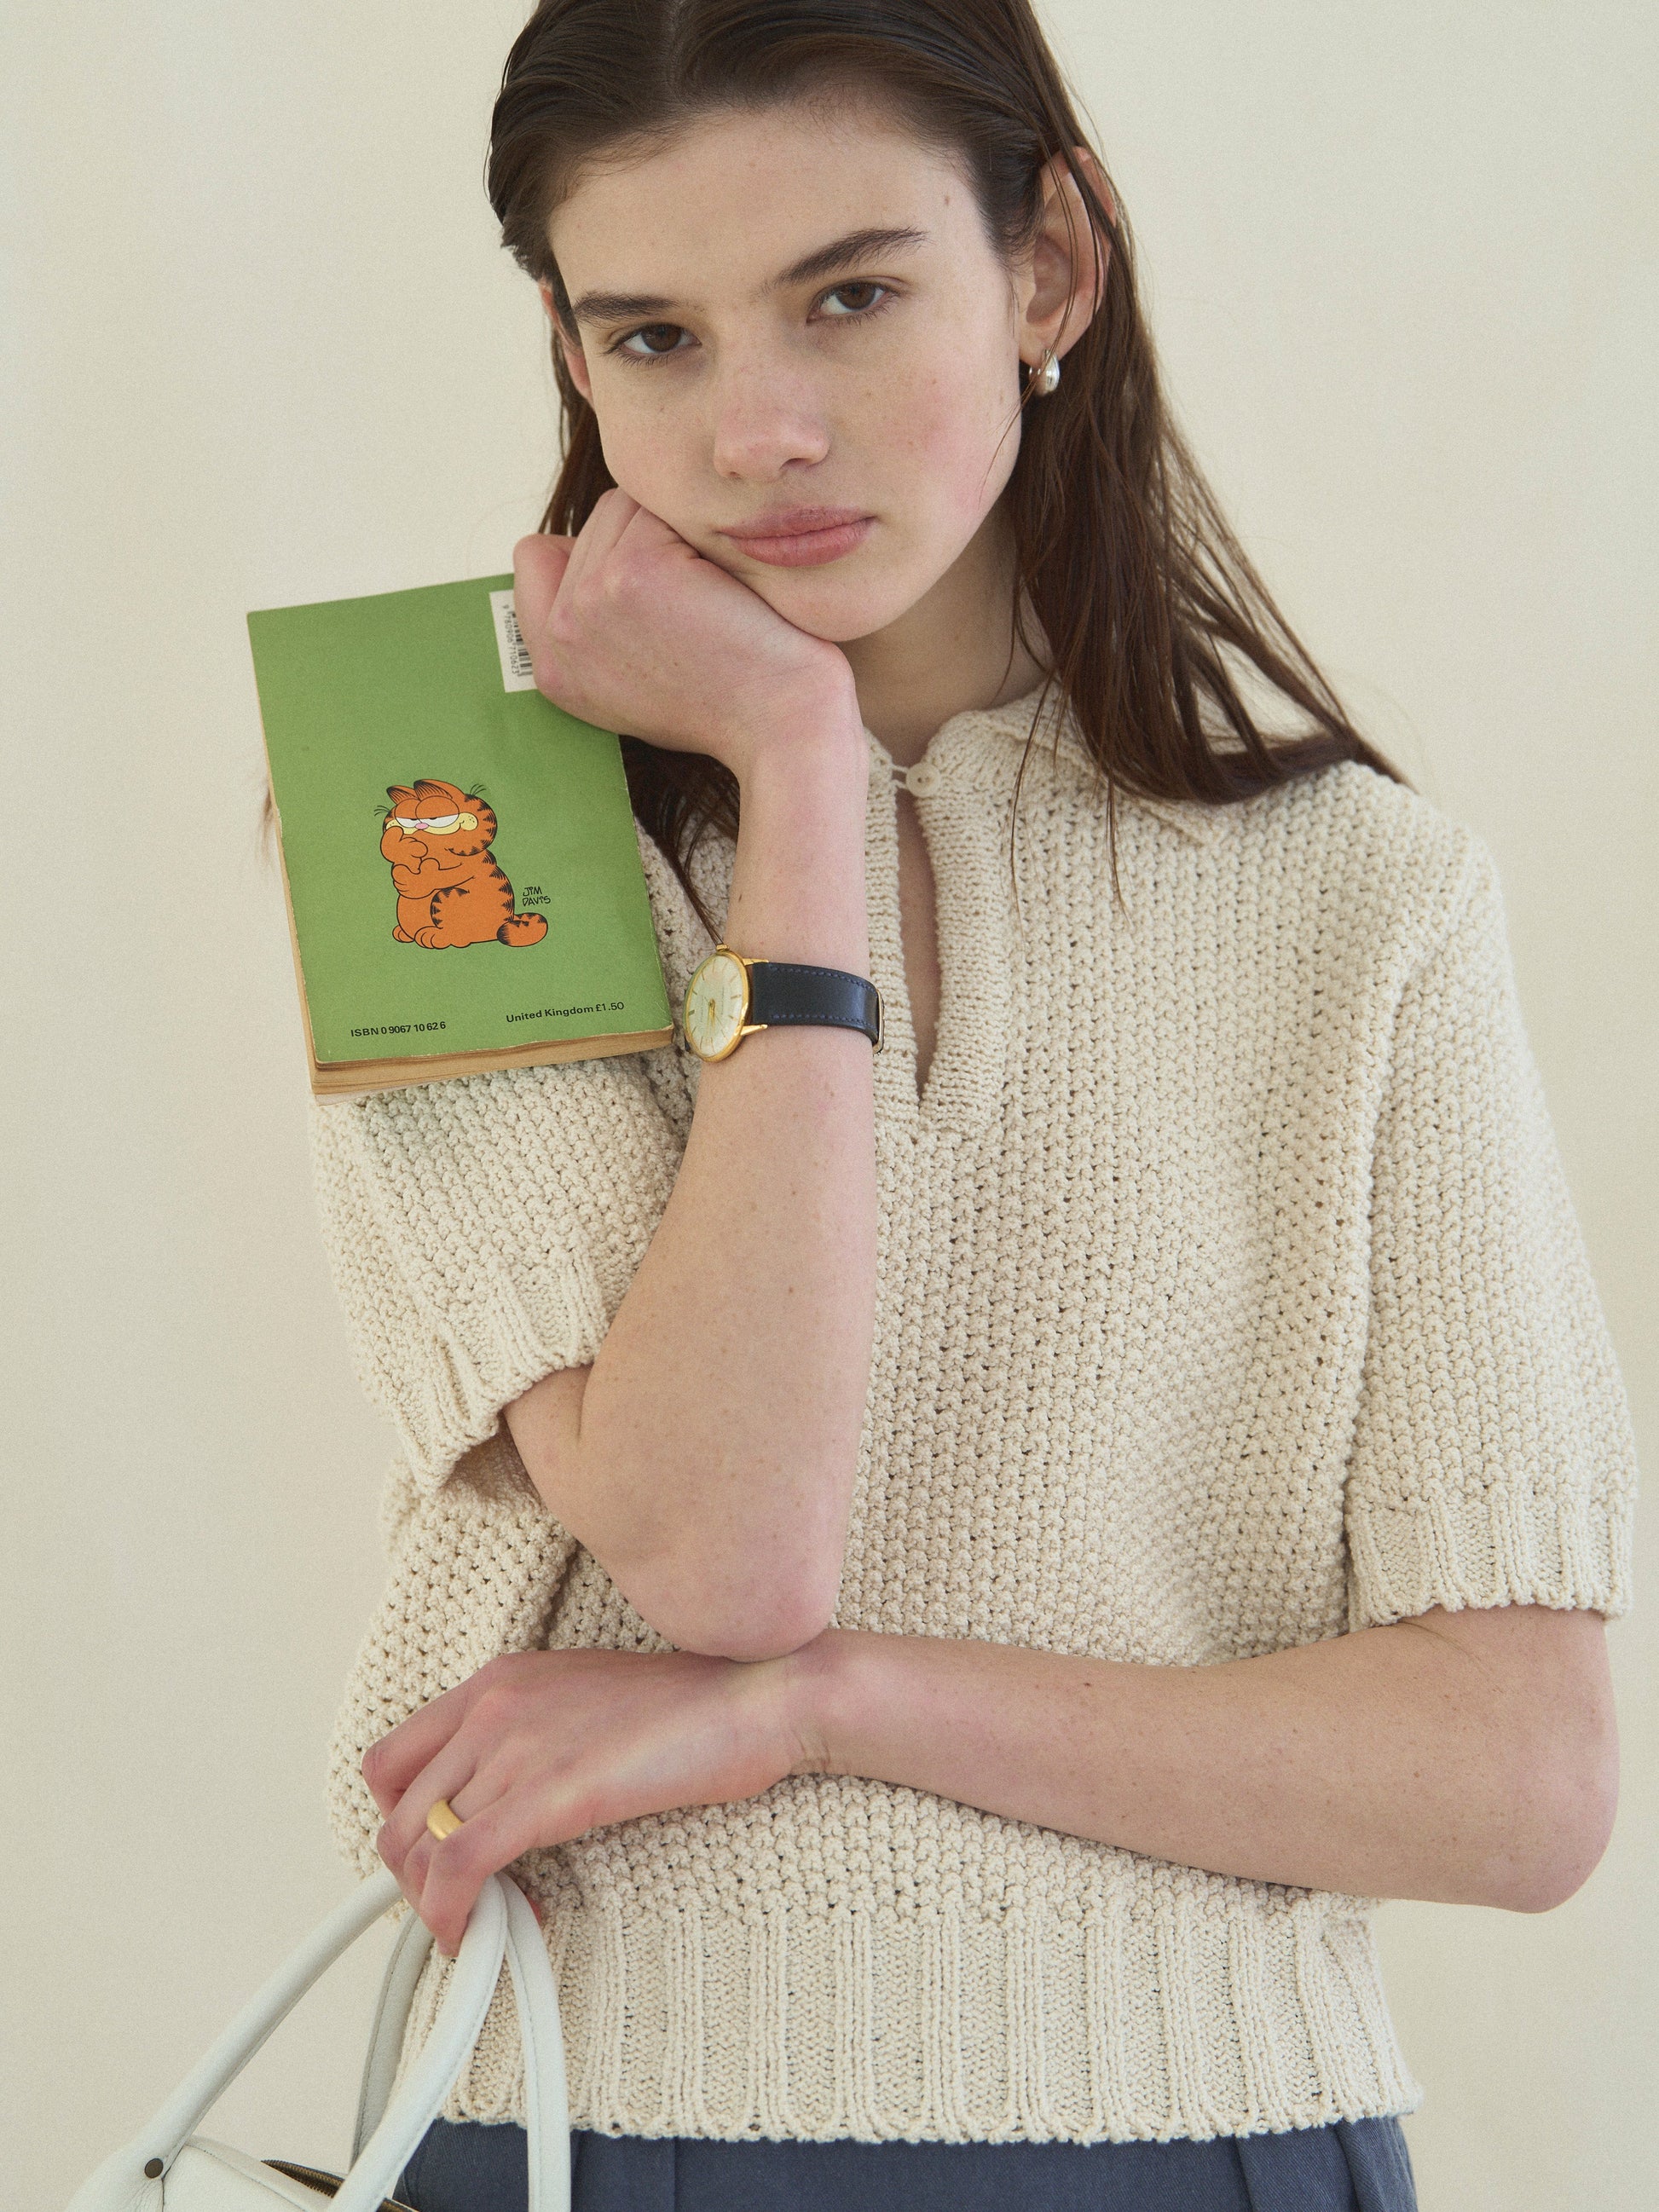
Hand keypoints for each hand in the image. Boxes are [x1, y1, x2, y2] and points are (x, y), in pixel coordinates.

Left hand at [364, 1646, 803, 1955]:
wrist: (754, 1699)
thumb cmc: (687, 1711)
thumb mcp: (582, 1706)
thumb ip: (528, 1745)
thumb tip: (498, 1815)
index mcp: (497, 1681)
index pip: (390, 1762)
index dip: (397, 1827)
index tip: (434, 1863)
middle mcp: (493, 1705)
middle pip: (394, 1813)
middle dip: (412, 1879)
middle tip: (461, 1908)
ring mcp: (518, 1744)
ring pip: (418, 1845)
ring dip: (435, 1906)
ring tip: (486, 1924)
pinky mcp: (551, 1791)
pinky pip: (458, 1864)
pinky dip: (452, 1915)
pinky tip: (484, 1933)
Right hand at [511, 490, 859, 786]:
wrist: (784, 730)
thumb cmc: (736, 704)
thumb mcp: (639, 681)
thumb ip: (599, 626)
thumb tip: (589, 549)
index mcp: (553, 667)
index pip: (536, 556)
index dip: (598, 551)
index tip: (654, 587)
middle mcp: (559, 636)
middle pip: (596, 522)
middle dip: (653, 542)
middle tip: (701, 607)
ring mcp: (588, 601)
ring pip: (627, 506)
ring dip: (680, 533)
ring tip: (713, 597)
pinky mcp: (632, 572)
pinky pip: (663, 506)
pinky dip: (706, 533)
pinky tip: (729, 588)